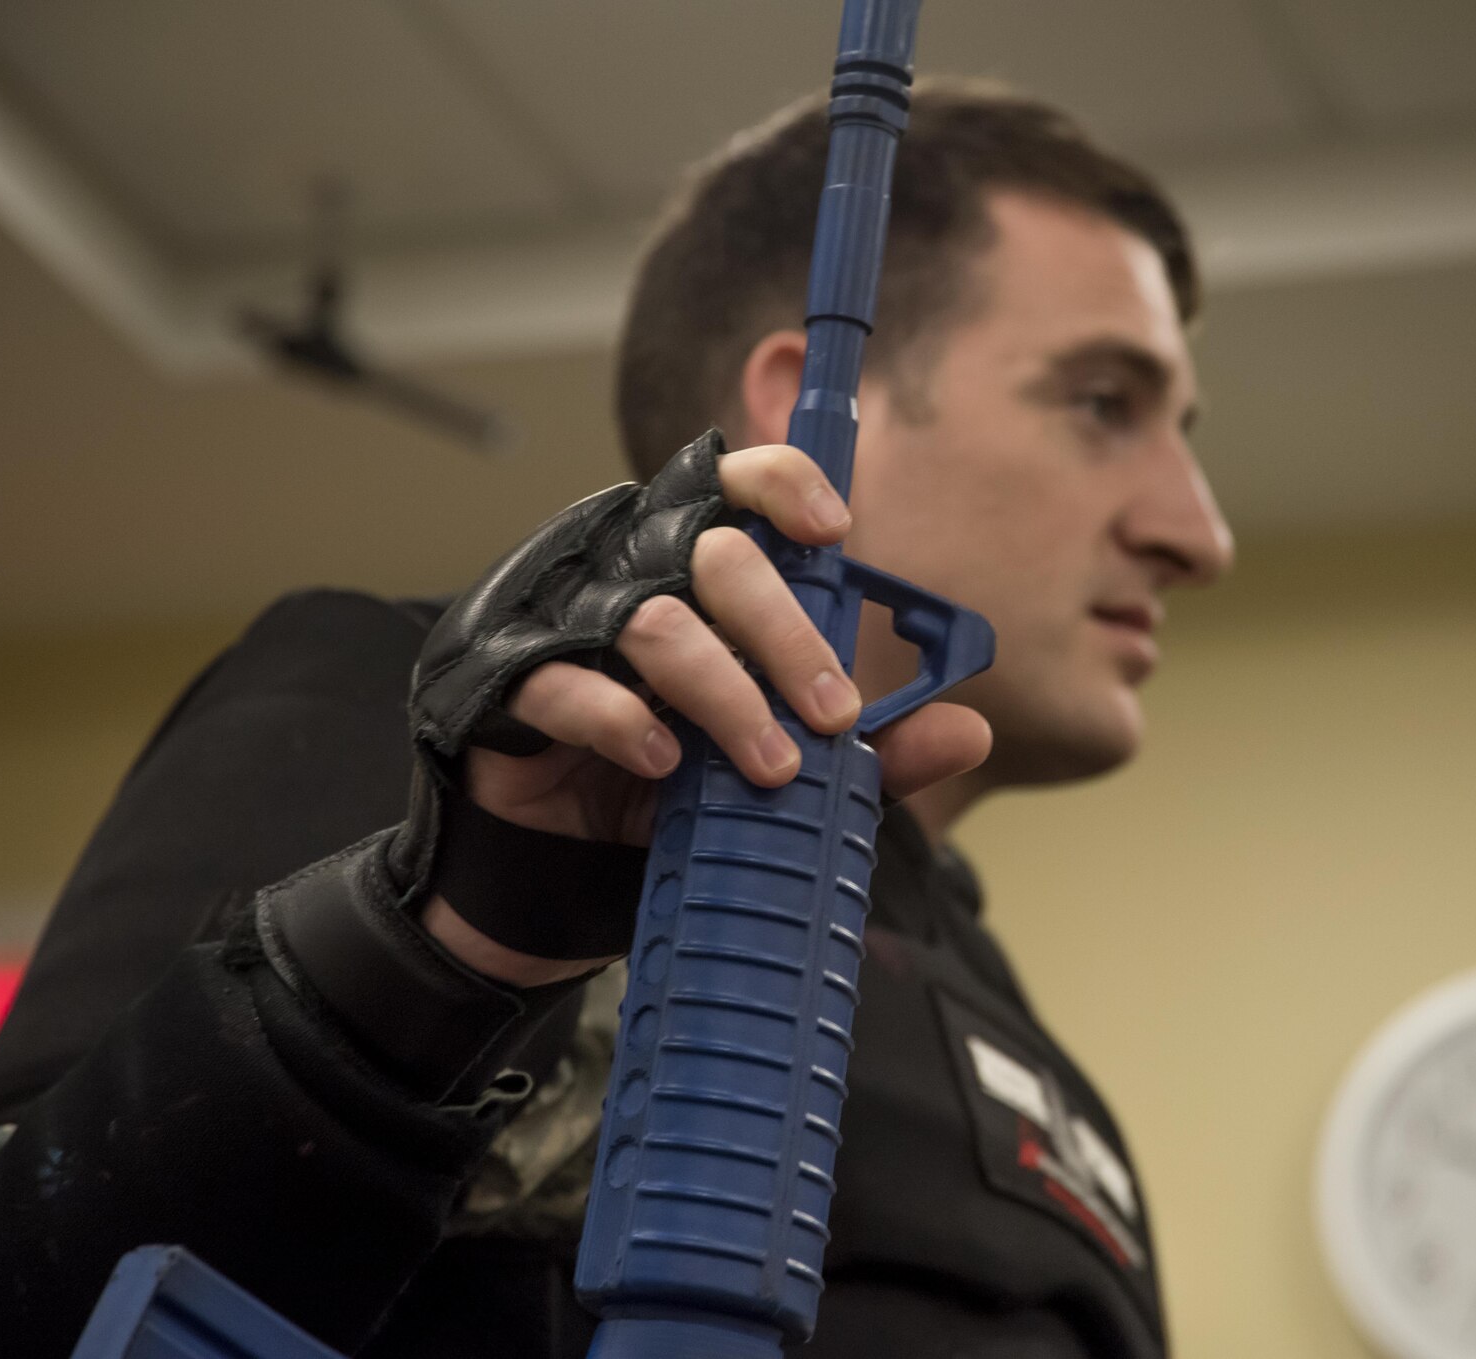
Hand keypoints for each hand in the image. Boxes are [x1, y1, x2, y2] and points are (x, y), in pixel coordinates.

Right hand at [425, 443, 991, 984]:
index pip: (734, 487)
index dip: (783, 485)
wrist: (548, 886)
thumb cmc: (663, 802)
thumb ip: (868, 751)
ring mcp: (560, 624)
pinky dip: (628, 724)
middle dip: (789, 636)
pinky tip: (664, 766)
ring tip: (769, 766)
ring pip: (653, 619)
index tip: (837, 532)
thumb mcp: (778, 778)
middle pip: (715, 554)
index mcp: (692, 572)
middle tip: (835, 717)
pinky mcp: (505, 685)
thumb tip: (969, 731)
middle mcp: (625, 574)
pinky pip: (569, 685)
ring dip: (726, 694)